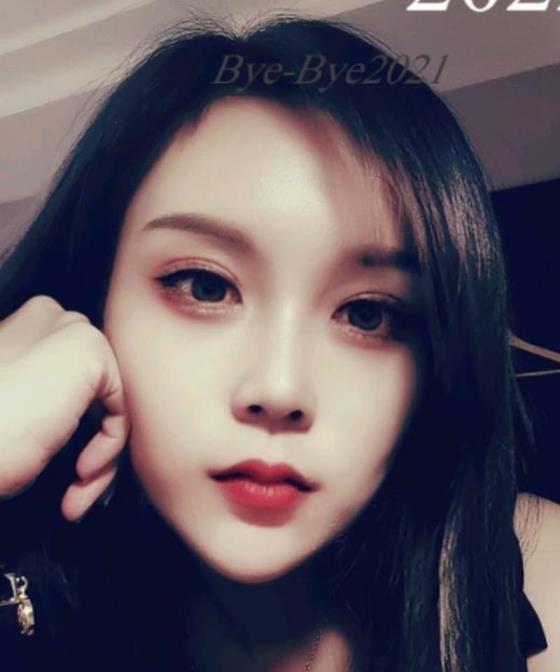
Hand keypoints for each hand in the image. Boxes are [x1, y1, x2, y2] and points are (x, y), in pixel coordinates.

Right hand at [0, 295, 129, 521]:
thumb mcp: (17, 408)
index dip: (68, 429)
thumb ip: (46, 399)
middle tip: (76, 484)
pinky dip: (108, 447)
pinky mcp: (91, 350)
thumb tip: (72, 419)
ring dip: (100, 454)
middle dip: (89, 442)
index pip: (70, 380)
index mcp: (25, 329)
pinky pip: (120, 408)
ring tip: (77, 489)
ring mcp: (71, 330)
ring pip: (109, 402)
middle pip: (94, 389)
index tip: (60, 468)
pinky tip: (81, 472)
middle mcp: (49, 319)